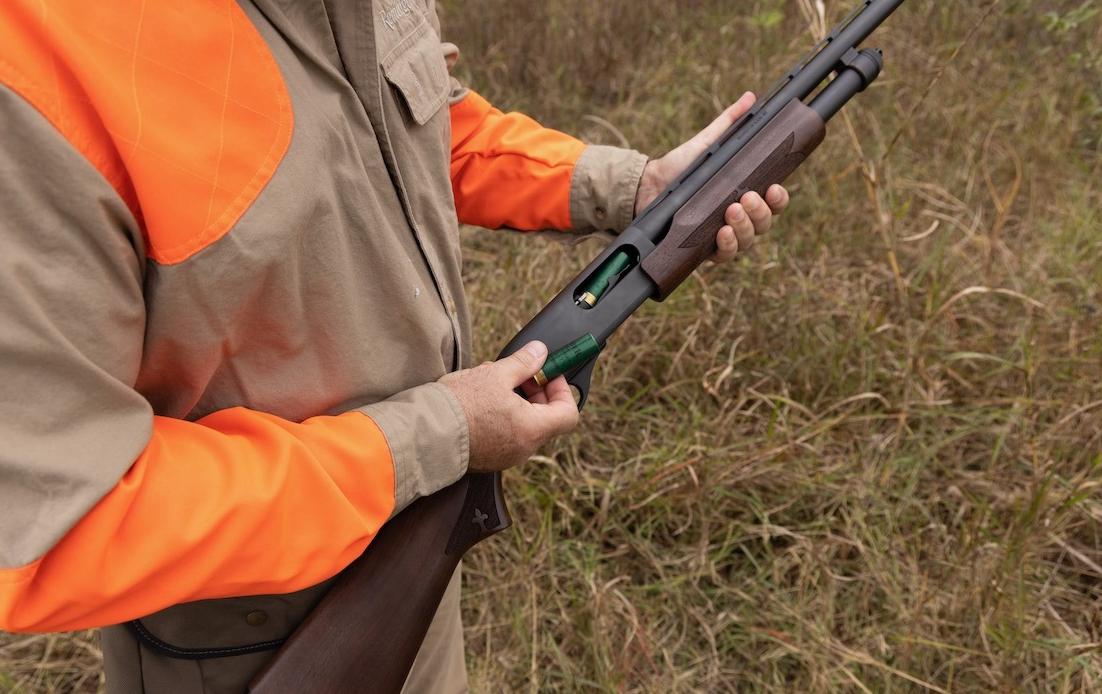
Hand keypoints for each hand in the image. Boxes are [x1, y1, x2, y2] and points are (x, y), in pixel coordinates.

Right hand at [438, 342, 578, 472]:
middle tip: (521, 374)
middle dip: (537, 392)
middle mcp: (524, 449)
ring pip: (524, 426)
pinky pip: (506, 436)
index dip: (562, 390)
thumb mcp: (495, 374)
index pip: (568, 413)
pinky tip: (481, 400)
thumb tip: (540, 352)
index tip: (548, 374)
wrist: (423, 434)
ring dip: (518, 403)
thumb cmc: (458, 406)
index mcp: (532, 429)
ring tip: (494, 383)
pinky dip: (502, 417)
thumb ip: (524, 364)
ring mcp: (506, 457)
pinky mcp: (488, 459)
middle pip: (546, 419)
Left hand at [634, 91, 789, 262]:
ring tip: (731, 210)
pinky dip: (727, 246)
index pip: (773, 201)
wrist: (649, 186)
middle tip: (745, 196)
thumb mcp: (707, 143)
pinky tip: (721, 232)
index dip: (779, 198)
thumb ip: (729, 123)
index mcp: (746, 194)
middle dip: (760, 211)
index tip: (775, 187)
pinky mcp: (704, 249)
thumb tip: (750, 98)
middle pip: (764, 223)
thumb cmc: (681, 167)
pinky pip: (725, 256)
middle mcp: (739, 218)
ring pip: (749, 240)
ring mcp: (723, 236)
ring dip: (744, 227)